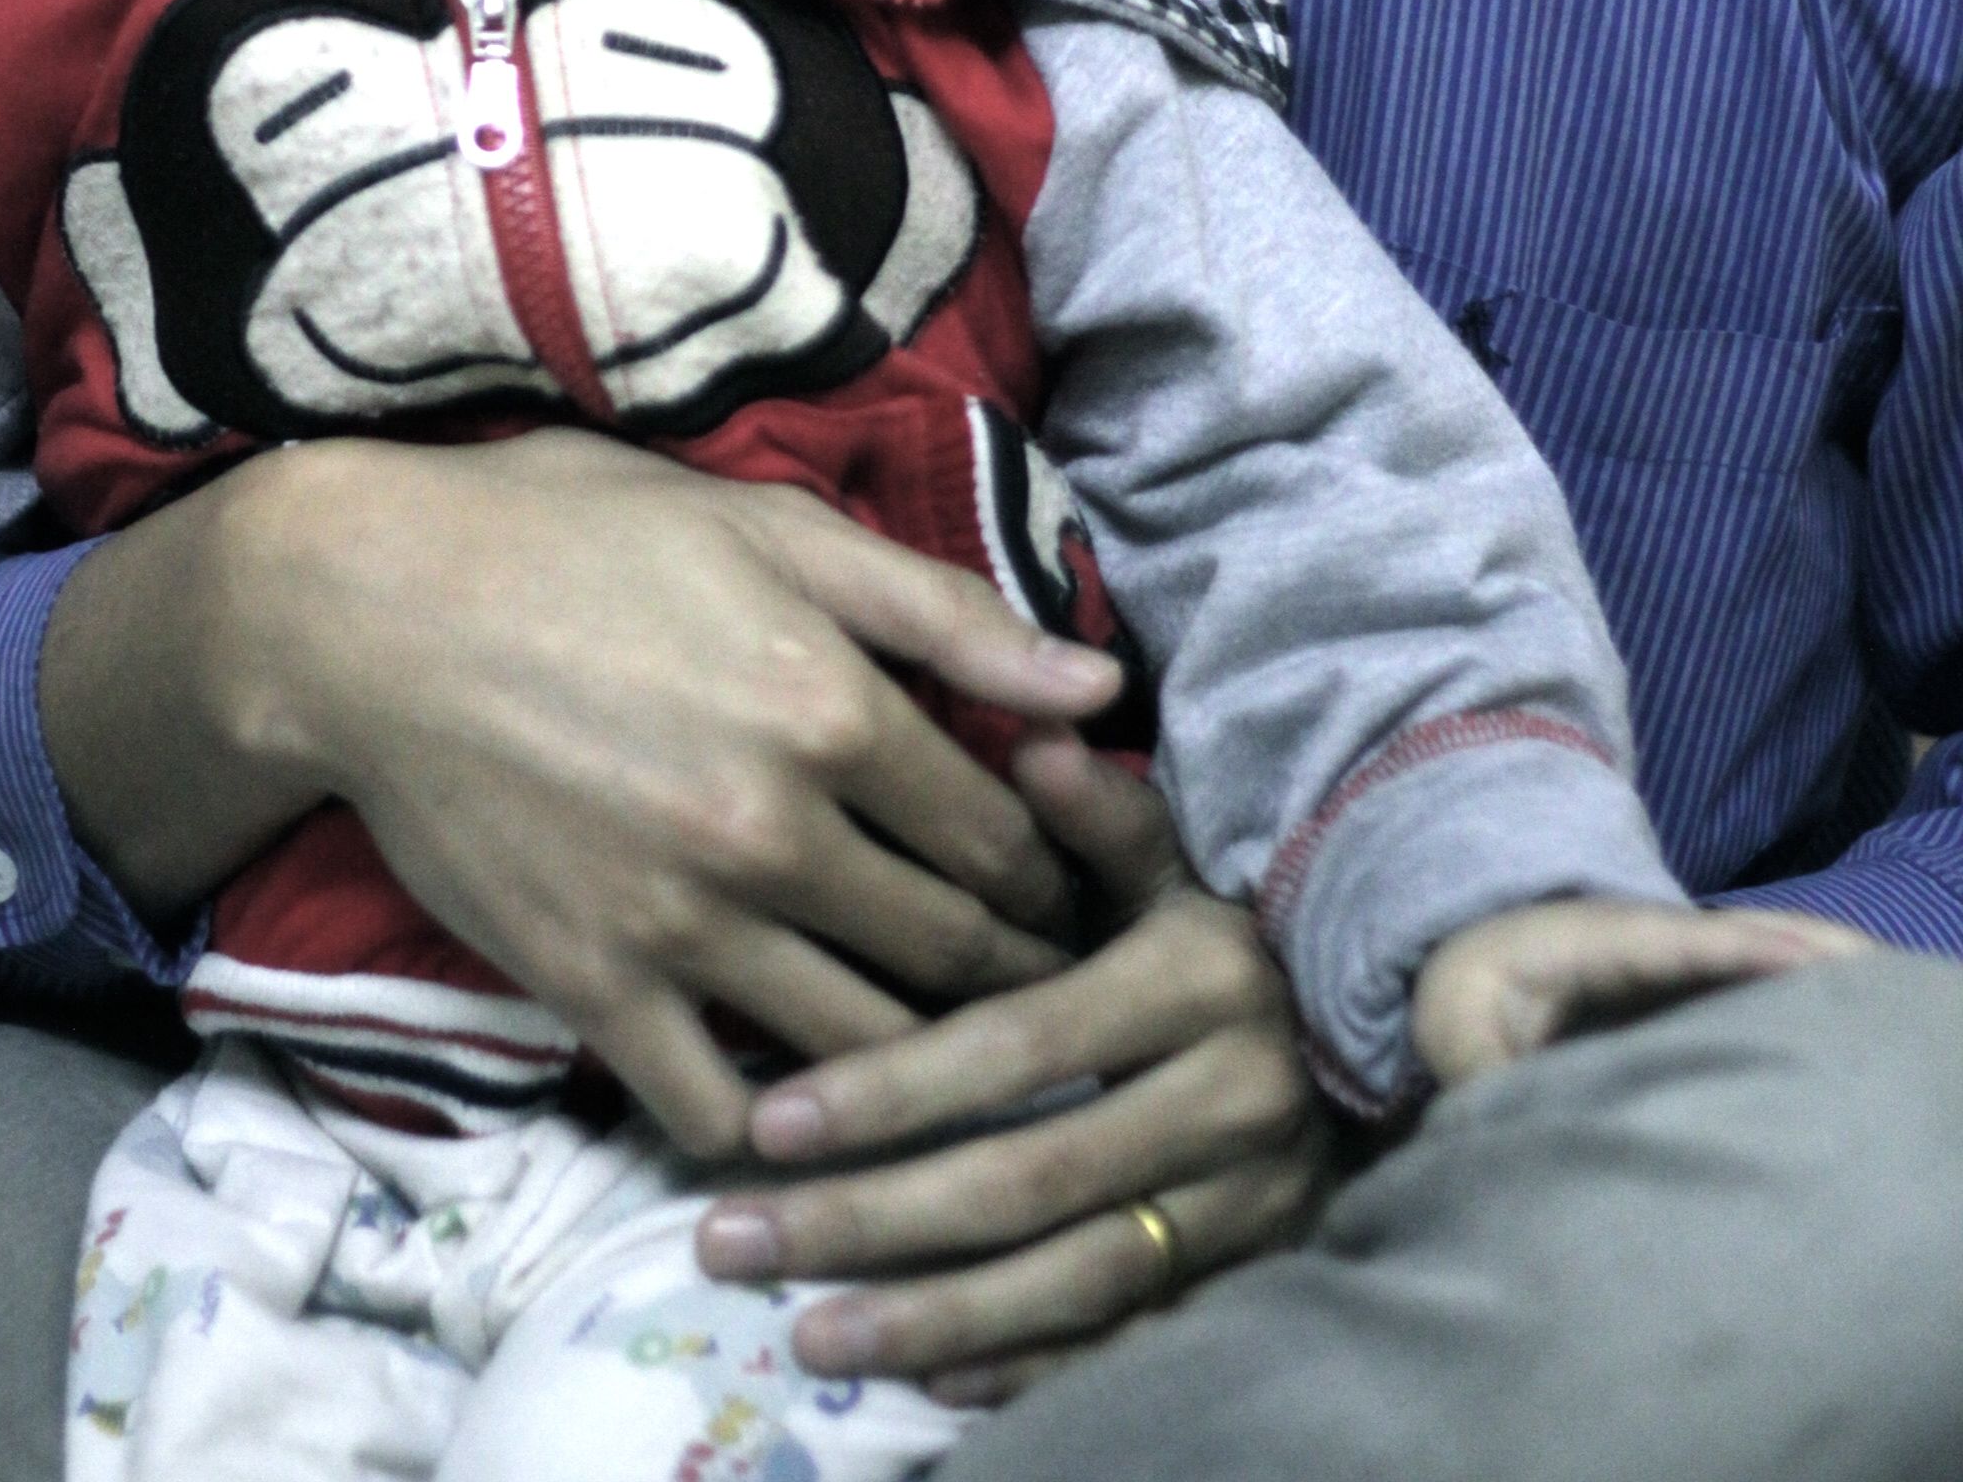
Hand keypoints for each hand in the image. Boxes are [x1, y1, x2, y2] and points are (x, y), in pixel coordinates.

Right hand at [42, 430, 1121, 1152]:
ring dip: (929, 1075)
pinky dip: (777, 1132)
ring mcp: (683, 923)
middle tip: (1047, 999)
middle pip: (957, 958)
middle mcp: (777, 830)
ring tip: (959, 1072)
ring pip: (864, 1049)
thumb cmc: (580, 539)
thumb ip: (946, 612)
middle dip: (1024, 986)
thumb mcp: (773, 531)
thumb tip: (1103, 683)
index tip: (1071, 898)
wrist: (372, 612)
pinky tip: (806, 1119)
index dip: (1060, 878)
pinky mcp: (593, 985)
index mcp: (836, 707)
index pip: (1009, 842)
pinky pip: (715, 1108)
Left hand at [696, 734, 1331, 1405]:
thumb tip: (1035, 740)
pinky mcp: (1261, 1279)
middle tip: (730, 1242)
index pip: (1020, 1047)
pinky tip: (928, 1381)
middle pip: (1027, 1179)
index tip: (768, 1120)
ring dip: (931, 1317)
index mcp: (1197, 983)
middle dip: (869, 1217)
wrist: (1390, 1041)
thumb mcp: (1183, 864)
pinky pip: (1134, 1341)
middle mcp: (1232, 1102)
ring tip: (806, 1333)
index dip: (892, 1087)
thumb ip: (1105, 815)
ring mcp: (1253, 1207)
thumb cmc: (1242, 938)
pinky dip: (1032, 1367)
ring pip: (1074, 1280)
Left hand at [1412, 894, 1873, 1089]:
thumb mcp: (1454, 1027)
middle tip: (1874, 967)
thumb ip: (1483, 1075)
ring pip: (1753, 962)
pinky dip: (1795, 994)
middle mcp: (1649, 945)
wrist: (1464, 961)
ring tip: (1879, 990)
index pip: (1677, 943)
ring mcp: (1671, 968)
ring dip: (1814, 971)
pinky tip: (1839, 1022)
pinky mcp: (1680, 996)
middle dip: (1805, 950)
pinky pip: (1746, 988)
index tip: (1799, 958)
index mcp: (1597, 941)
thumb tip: (1513, 1137)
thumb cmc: (1461, 988)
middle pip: (1739, 941)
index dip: (1738, 950)